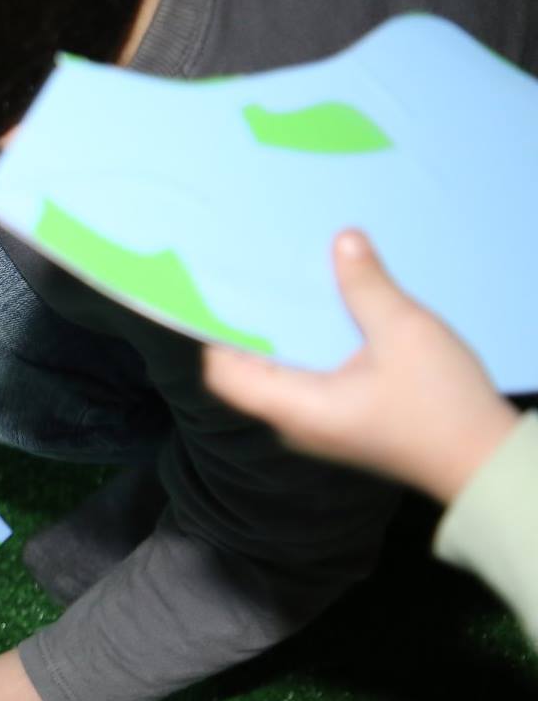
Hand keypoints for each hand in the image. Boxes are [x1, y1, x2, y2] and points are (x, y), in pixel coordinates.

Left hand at [203, 230, 517, 503]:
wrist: (484, 459)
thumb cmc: (442, 405)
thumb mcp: (405, 332)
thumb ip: (367, 287)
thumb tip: (342, 241)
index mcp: (296, 409)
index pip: (225, 376)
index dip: (215, 334)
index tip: (222, 292)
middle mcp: (296, 424)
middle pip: (250, 372)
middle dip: (253, 326)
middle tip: (257, 278)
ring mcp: (318, 427)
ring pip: (281, 376)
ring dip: (285, 336)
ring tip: (291, 289)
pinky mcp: (341, 423)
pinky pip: (309, 381)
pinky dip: (309, 350)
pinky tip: (328, 317)